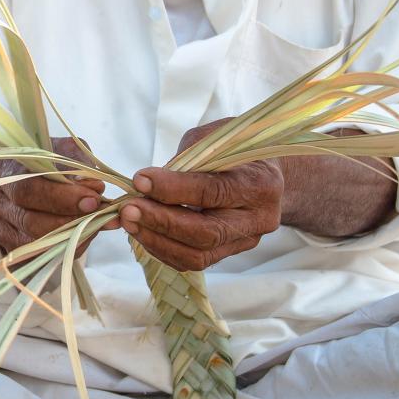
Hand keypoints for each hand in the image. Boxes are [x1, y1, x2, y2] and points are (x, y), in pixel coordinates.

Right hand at [0, 136, 106, 257]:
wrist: (30, 176)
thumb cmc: (47, 161)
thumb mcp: (63, 150)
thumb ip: (79, 164)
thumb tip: (94, 187)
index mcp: (2, 168)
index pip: (27, 188)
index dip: (61, 197)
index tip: (92, 199)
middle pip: (28, 220)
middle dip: (69, 220)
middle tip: (98, 214)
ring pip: (34, 242)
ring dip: (71, 236)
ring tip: (96, 224)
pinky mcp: (8, 245)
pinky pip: (38, 255)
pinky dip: (65, 247)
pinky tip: (83, 235)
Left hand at [118, 119, 281, 271]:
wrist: (270, 177)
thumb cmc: (238, 150)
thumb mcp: (217, 137)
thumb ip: (188, 158)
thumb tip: (149, 183)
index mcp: (259, 184)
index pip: (212, 192)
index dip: (172, 188)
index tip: (139, 180)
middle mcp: (257, 219)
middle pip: (205, 232)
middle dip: (160, 221)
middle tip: (128, 209)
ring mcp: (245, 241)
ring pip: (197, 255)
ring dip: (156, 240)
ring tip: (129, 221)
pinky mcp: (229, 253)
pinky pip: (192, 260)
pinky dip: (162, 248)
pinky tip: (143, 232)